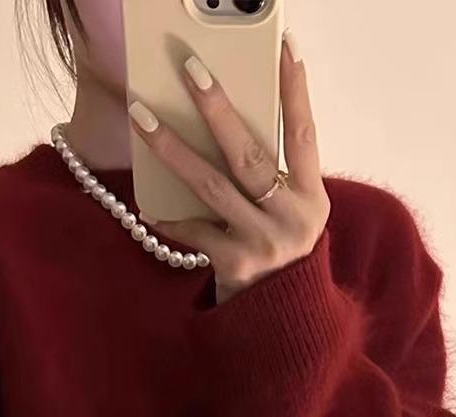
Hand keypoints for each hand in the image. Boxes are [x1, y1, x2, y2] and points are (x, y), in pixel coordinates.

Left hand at [128, 31, 329, 303]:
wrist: (284, 328)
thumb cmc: (280, 260)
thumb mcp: (290, 217)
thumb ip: (274, 181)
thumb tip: (226, 126)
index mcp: (313, 198)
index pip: (305, 134)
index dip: (296, 91)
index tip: (285, 48)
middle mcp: (294, 217)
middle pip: (250, 154)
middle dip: (218, 108)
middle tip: (191, 70)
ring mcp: (264, 242)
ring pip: (212, 185)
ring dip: (174, 149)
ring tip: (143, 118)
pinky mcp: (236, 265)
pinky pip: (194, 230)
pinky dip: (170, 217)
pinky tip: (147, 204)